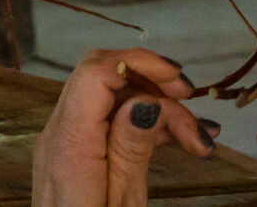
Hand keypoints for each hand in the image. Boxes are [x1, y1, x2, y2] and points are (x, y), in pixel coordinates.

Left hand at [32, 49, 218, 206]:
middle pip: (104, 76)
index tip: (180, 83)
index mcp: (68, 146)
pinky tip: (182, 139)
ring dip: (158, 106)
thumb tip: (144, 101)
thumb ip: (131, 149)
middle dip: (153, 81)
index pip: (95, 73)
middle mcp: (59, 136)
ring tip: (197, 139)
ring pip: (113, 96)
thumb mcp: (124, 204)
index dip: (140, 64)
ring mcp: (64, 143)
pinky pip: (109, 120)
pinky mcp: (75, 154)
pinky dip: (145, 122)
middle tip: (193, 104)